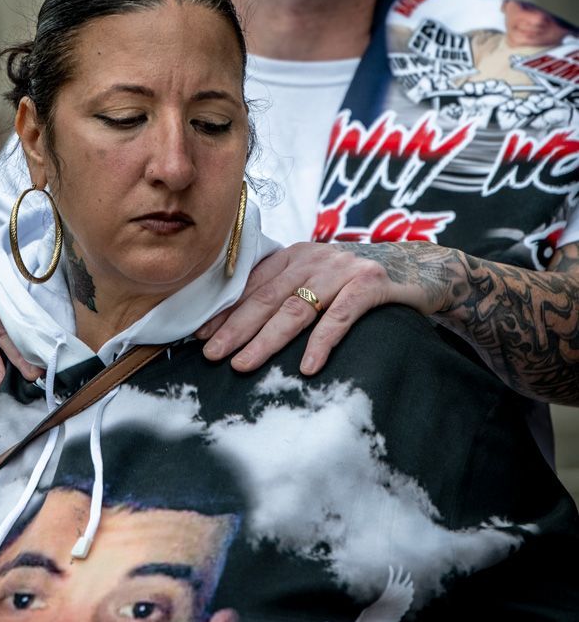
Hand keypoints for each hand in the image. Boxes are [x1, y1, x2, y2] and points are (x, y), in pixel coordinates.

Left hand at [197, 241, 454, 374]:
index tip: (198, 336)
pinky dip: (321, 342)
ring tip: (243, 363)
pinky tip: (306, 366)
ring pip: (297, 308)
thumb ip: (287, 292)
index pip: (251, 286)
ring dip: (266, 339)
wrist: (423, 267)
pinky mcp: (372, 285)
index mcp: (295, 255)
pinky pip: (341, 316)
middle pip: (267, 297)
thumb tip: (242, 327)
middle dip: (235, 327)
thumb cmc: (360, 282)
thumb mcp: (320, 280)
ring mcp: (343, 269)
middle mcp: (315, 257)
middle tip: (211, 354)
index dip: (224, 311)